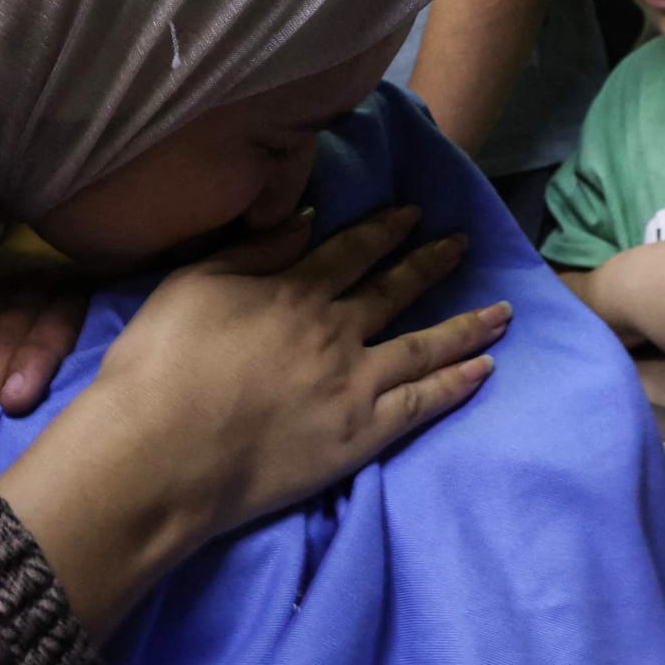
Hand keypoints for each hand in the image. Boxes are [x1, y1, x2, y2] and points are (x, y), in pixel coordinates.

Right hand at [0, 207, 507, 637]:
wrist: (161, 452)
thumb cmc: (161, 364)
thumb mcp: (194, 283)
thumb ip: (255, 250)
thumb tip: (308, 221)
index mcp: (294, 290)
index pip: (351, 250)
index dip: (384, 229)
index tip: (412, 213)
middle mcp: (335, 330)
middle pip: (394, 289)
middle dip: (431, 263)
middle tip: (463, 243)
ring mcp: (355, 383)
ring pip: (424, 345)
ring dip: (466, 325)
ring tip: (503, 311)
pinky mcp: (362, 435)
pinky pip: (423, 403)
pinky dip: (457, 384)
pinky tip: (483, 371)